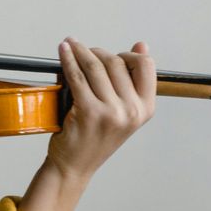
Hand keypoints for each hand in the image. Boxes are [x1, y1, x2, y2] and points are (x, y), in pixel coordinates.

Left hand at [17, 39, 153, 210]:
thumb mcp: (123, 112)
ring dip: (81, 51)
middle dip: (98, 52)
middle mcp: (132, 111)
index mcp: (145, 109)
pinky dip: (68, 59)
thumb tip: (141, 45)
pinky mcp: (88, 111)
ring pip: (96, 66)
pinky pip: (77, 76)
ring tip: (71, 45)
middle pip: (117, 63)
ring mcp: (111, 112)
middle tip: (83, 50)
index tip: (113, 53)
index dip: (129, 54)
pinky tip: (63, 50)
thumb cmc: (96, 136)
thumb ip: (131, 81)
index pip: (146, 66)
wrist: (75, 165)